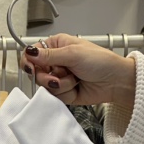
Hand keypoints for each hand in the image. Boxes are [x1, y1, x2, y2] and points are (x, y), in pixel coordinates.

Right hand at [20, 34, 135, 107]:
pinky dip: (65, 93)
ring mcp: (59, 78)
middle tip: (59, 76)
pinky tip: (76, 87)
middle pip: (36, 73)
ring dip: (60, 85)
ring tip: (74, 79)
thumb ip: (49, 56)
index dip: (28, 61)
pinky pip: (55, 97)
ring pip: (45, 87)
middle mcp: (56, 62)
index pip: (32, 53)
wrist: (115, 81)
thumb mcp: (73, 53)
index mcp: (56, 46)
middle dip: (48, 77)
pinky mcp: (64, 92)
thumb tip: (30, 53)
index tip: (31, 67)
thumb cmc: (100, 61)